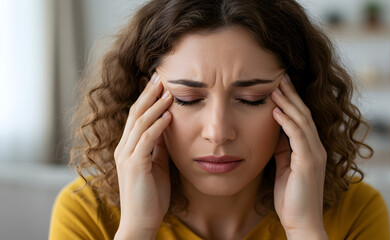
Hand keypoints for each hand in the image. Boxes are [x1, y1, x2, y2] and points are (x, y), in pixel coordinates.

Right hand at [114, 72, 172, 238]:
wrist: (141, 220)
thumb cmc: (150, 194)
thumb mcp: (157, 164)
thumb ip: (159, 145)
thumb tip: (168, 126)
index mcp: (128, 147)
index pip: (136, 116)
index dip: (146, 98)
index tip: (158, 82)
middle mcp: (123, 148)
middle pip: (135, 114)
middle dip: (148, 94)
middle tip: (160, 76)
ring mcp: (127, 156)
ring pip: (140, 124)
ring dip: (155, 106)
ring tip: (168, 91)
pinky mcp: (135, 166)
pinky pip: (146, 140)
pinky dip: (158, 126)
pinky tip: (169, 116)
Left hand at [271, 74, 327, 238]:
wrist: (301, 222)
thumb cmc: (291, 197)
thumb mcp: (284, 167)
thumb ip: (282, 148)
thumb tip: (273, 130)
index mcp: (310, 149)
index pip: (301, 118)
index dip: (291, 100)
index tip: (279, 84)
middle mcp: (316, 148)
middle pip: (304, 114)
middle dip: (291, 94)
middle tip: (280, 75)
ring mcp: (314, 154)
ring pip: (302, 121)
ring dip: (288, 102)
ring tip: (275, 86)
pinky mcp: (309, 163)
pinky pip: (298, 136)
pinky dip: (287, 122)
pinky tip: (275, 110)